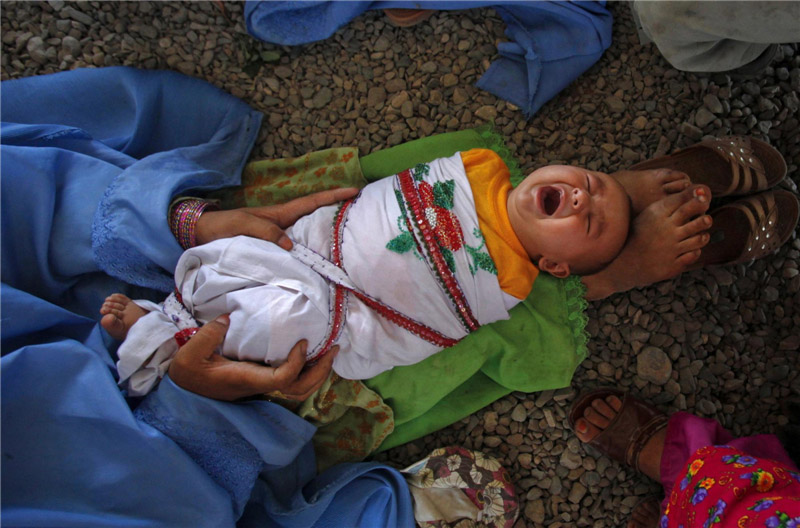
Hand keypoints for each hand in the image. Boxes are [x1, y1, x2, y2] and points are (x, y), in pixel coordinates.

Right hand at [168, 314, 336, 400]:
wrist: (185, 386)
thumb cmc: (189, 371)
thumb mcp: (191, 353)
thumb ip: (209, 335)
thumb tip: (228, 318)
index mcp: (247, 379)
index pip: (283, 378)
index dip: (298, 363)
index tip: (302, 342)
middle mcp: (260, 386)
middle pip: (300, 390)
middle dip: (321, 372)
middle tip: (334, 349)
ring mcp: (263, 385)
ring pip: (300, 390)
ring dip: (318, 373)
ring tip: (330, 352)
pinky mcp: (263, 380)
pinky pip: (293, 380)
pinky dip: (308, 370)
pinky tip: (313, 353)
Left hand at [195, 187, 358, 248]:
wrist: (202, 233)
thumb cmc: (222, 226)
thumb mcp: (242, 225)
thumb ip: (265, 232)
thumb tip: (290, 244)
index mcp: (279, 214)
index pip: (311, 202)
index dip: (332, 196)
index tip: (353, 190)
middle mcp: (283, 224)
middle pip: (315, 216)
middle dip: (337, 212)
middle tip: (360, 214)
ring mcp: (280, 236)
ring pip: (309, 232)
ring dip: (327, 232)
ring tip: (348, 236)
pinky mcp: (274, 249)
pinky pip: (299, 248)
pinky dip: (312, 249)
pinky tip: (320, 257)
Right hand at [582, 184, 711, 299]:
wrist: (621, 263)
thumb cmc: (637, 235)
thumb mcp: (647, 216)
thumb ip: (668, 205)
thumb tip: (695, 191)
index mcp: (658, 215)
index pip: (684, 201)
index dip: (697, 198)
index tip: (703, 199)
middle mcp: (666, 230)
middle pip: (697, 219)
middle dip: (704, 217)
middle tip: (704, 218)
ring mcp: (671, 248)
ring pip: (700, 238)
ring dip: (703, 234)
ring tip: (700, 234)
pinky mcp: (673, 265)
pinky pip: (694, 254)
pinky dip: (695, 250)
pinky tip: (689, 248)